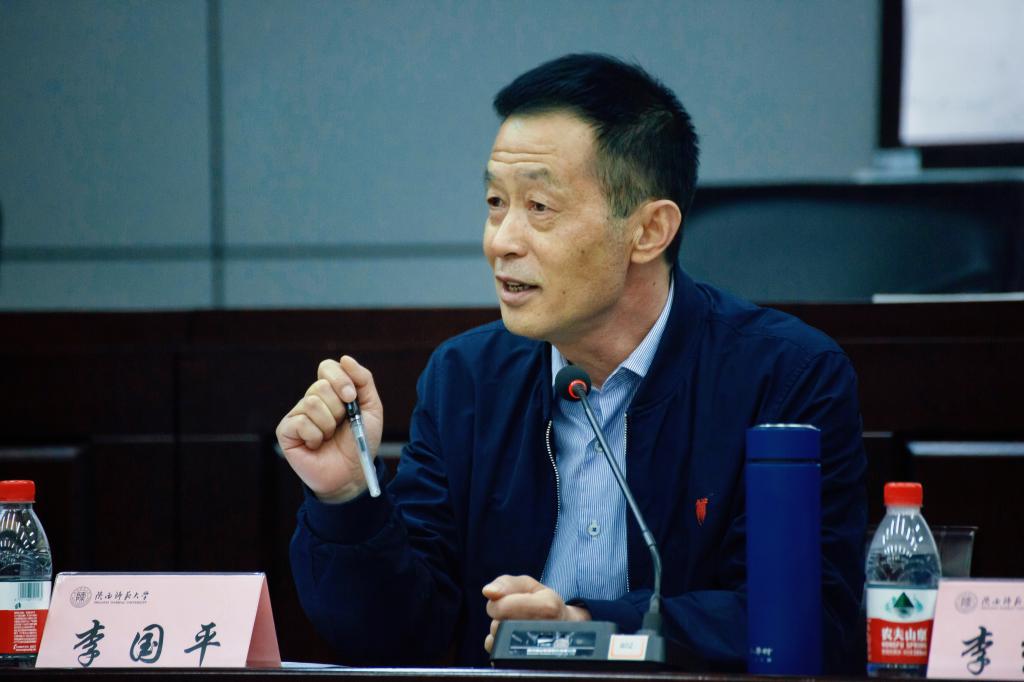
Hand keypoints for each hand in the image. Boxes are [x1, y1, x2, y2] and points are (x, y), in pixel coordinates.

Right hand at [276, 355, 383, 502]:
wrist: (352, 473)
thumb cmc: (360, 441)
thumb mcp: (371, 408)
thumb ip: (363, 380)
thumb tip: (345, 359)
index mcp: (330, 391)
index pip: (327, 366)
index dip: (340, 379)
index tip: (351, 398)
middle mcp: (311, 399)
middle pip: (321, 385)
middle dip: (338, 408)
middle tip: (341, 424)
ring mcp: (297, 414)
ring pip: (312, 403)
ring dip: (328, 424)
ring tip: (328, 437)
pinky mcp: (286, 431)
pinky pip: (301, 422)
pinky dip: (315, 436)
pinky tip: (316, 445)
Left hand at [481, 575, 589, 653]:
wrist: (562, 627)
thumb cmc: (542, 602)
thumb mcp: (528, 585)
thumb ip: (505, 583)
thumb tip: (487, 591)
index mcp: (546, 607)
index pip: (502, 608)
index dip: (497, 603)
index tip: (507, 602)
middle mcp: (544, 632)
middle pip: (497, 625)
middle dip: (498, 617)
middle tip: (513, 614)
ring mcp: (537, 652)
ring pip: (497, 641)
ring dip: (499, 632)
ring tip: (515, 625)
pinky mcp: (527, 664)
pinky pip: (498, 655)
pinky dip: (499, 645)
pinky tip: (512, 638)